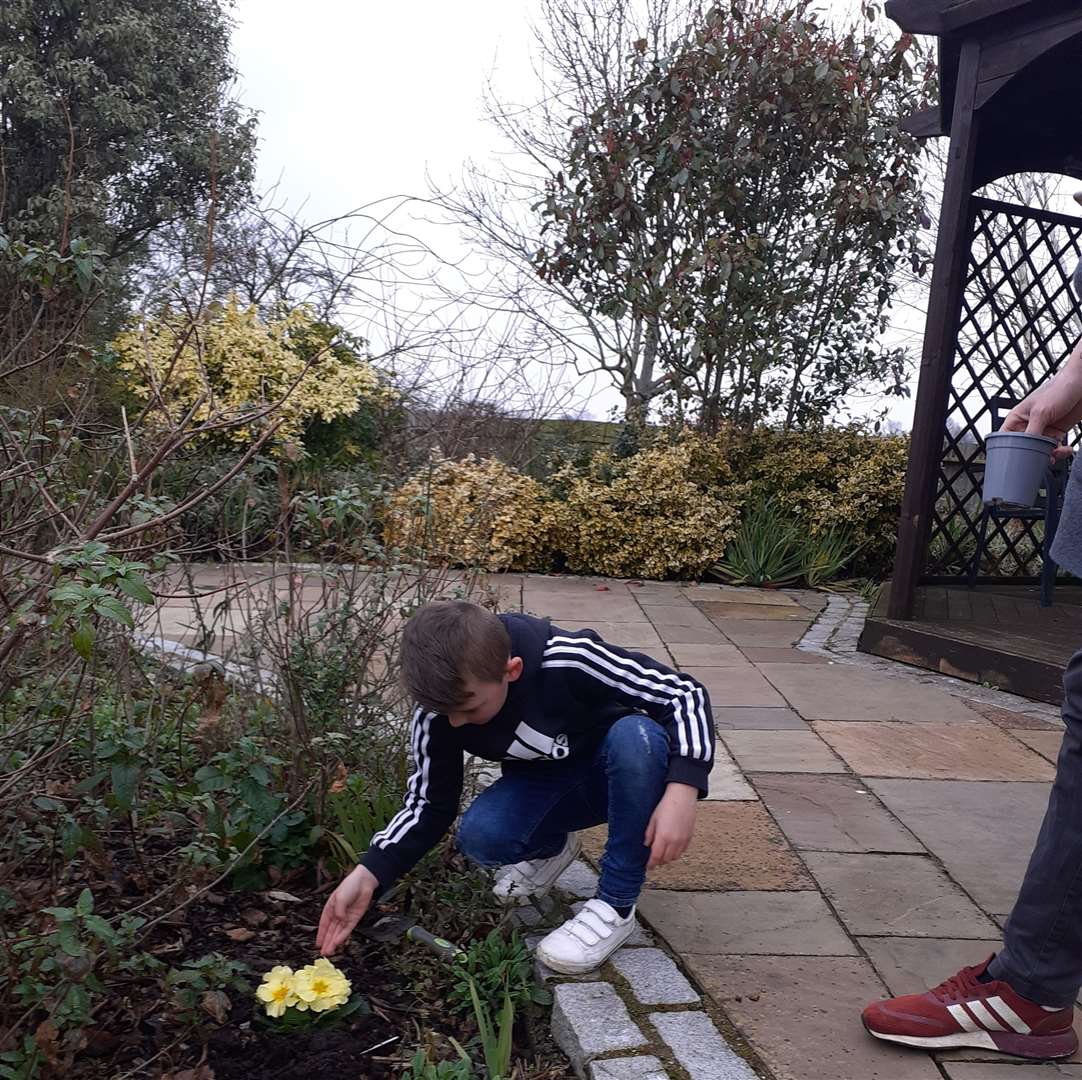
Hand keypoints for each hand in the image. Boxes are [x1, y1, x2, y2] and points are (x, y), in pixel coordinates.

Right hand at [316, 864, 378, 956]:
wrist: (364, 882)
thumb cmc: (350, 886)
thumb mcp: (340, 897)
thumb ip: (339, 910)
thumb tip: (339, 919)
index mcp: (330, 908)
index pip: (324, 924)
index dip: (321, 934)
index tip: (318, 944)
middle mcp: (337, 915)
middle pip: (331, 931)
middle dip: (327, 942)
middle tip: (323, 953)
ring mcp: (346, 917)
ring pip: (338, 932)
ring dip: (334, 942)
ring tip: (329, 952)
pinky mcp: (355, 918)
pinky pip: (348, 929)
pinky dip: (343, 936)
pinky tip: (338, 942)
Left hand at [644, 783, 697, 869]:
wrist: (682, 797)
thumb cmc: (666, 805)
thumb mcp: (653, 819)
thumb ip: (649, 834)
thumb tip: (646, 845)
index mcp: (663, 837)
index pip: (656, 857)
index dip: (651, 864)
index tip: (647, 866)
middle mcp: (674, 841)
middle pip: (665, 859)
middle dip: (658, 861)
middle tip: (653, 859)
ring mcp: (683, 840)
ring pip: (674, 857)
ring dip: (667, 858)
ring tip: (662, 854)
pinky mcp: (689, 837)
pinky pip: (682, 851)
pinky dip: (676, 853)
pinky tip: (671, 848)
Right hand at [1001, 348, 1081, 462]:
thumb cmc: (1059, 388)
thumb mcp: (1041, 412)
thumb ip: (1032, 433)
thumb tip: (1027, 450)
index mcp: (1017, 418)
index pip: (1005, 438)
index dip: (1007, 450)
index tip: (1014, 460)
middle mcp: (1029, 425)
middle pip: (1024, 447)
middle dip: (1033, 454)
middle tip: (1041, 458)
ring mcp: (1044, 428)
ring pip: (1041, 449)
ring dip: (1049, 454)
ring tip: (1056, 454)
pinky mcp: (1057, 431)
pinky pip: (1055, 447)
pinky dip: (1060, 452)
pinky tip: (1065, 449)